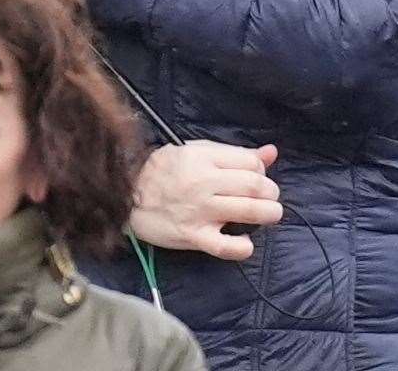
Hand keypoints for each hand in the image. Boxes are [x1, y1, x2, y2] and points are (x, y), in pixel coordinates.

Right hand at [128, 141, 281, 261]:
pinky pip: (225, 246)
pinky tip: (246, 243)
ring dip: (268, 214)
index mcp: (204, 158)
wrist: (126, 195)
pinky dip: (242, 247)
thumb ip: (234, 154)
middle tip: (268, 197)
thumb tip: (271, 153)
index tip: (257, 177)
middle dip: (270, 192)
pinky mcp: (193, 236)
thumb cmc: (162, 171)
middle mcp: (205, 183)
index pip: (251, 163)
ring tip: (269, 214)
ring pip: (248, 212)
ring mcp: (200, 211)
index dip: (262, 171)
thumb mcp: (195, 151)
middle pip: (255, 186)